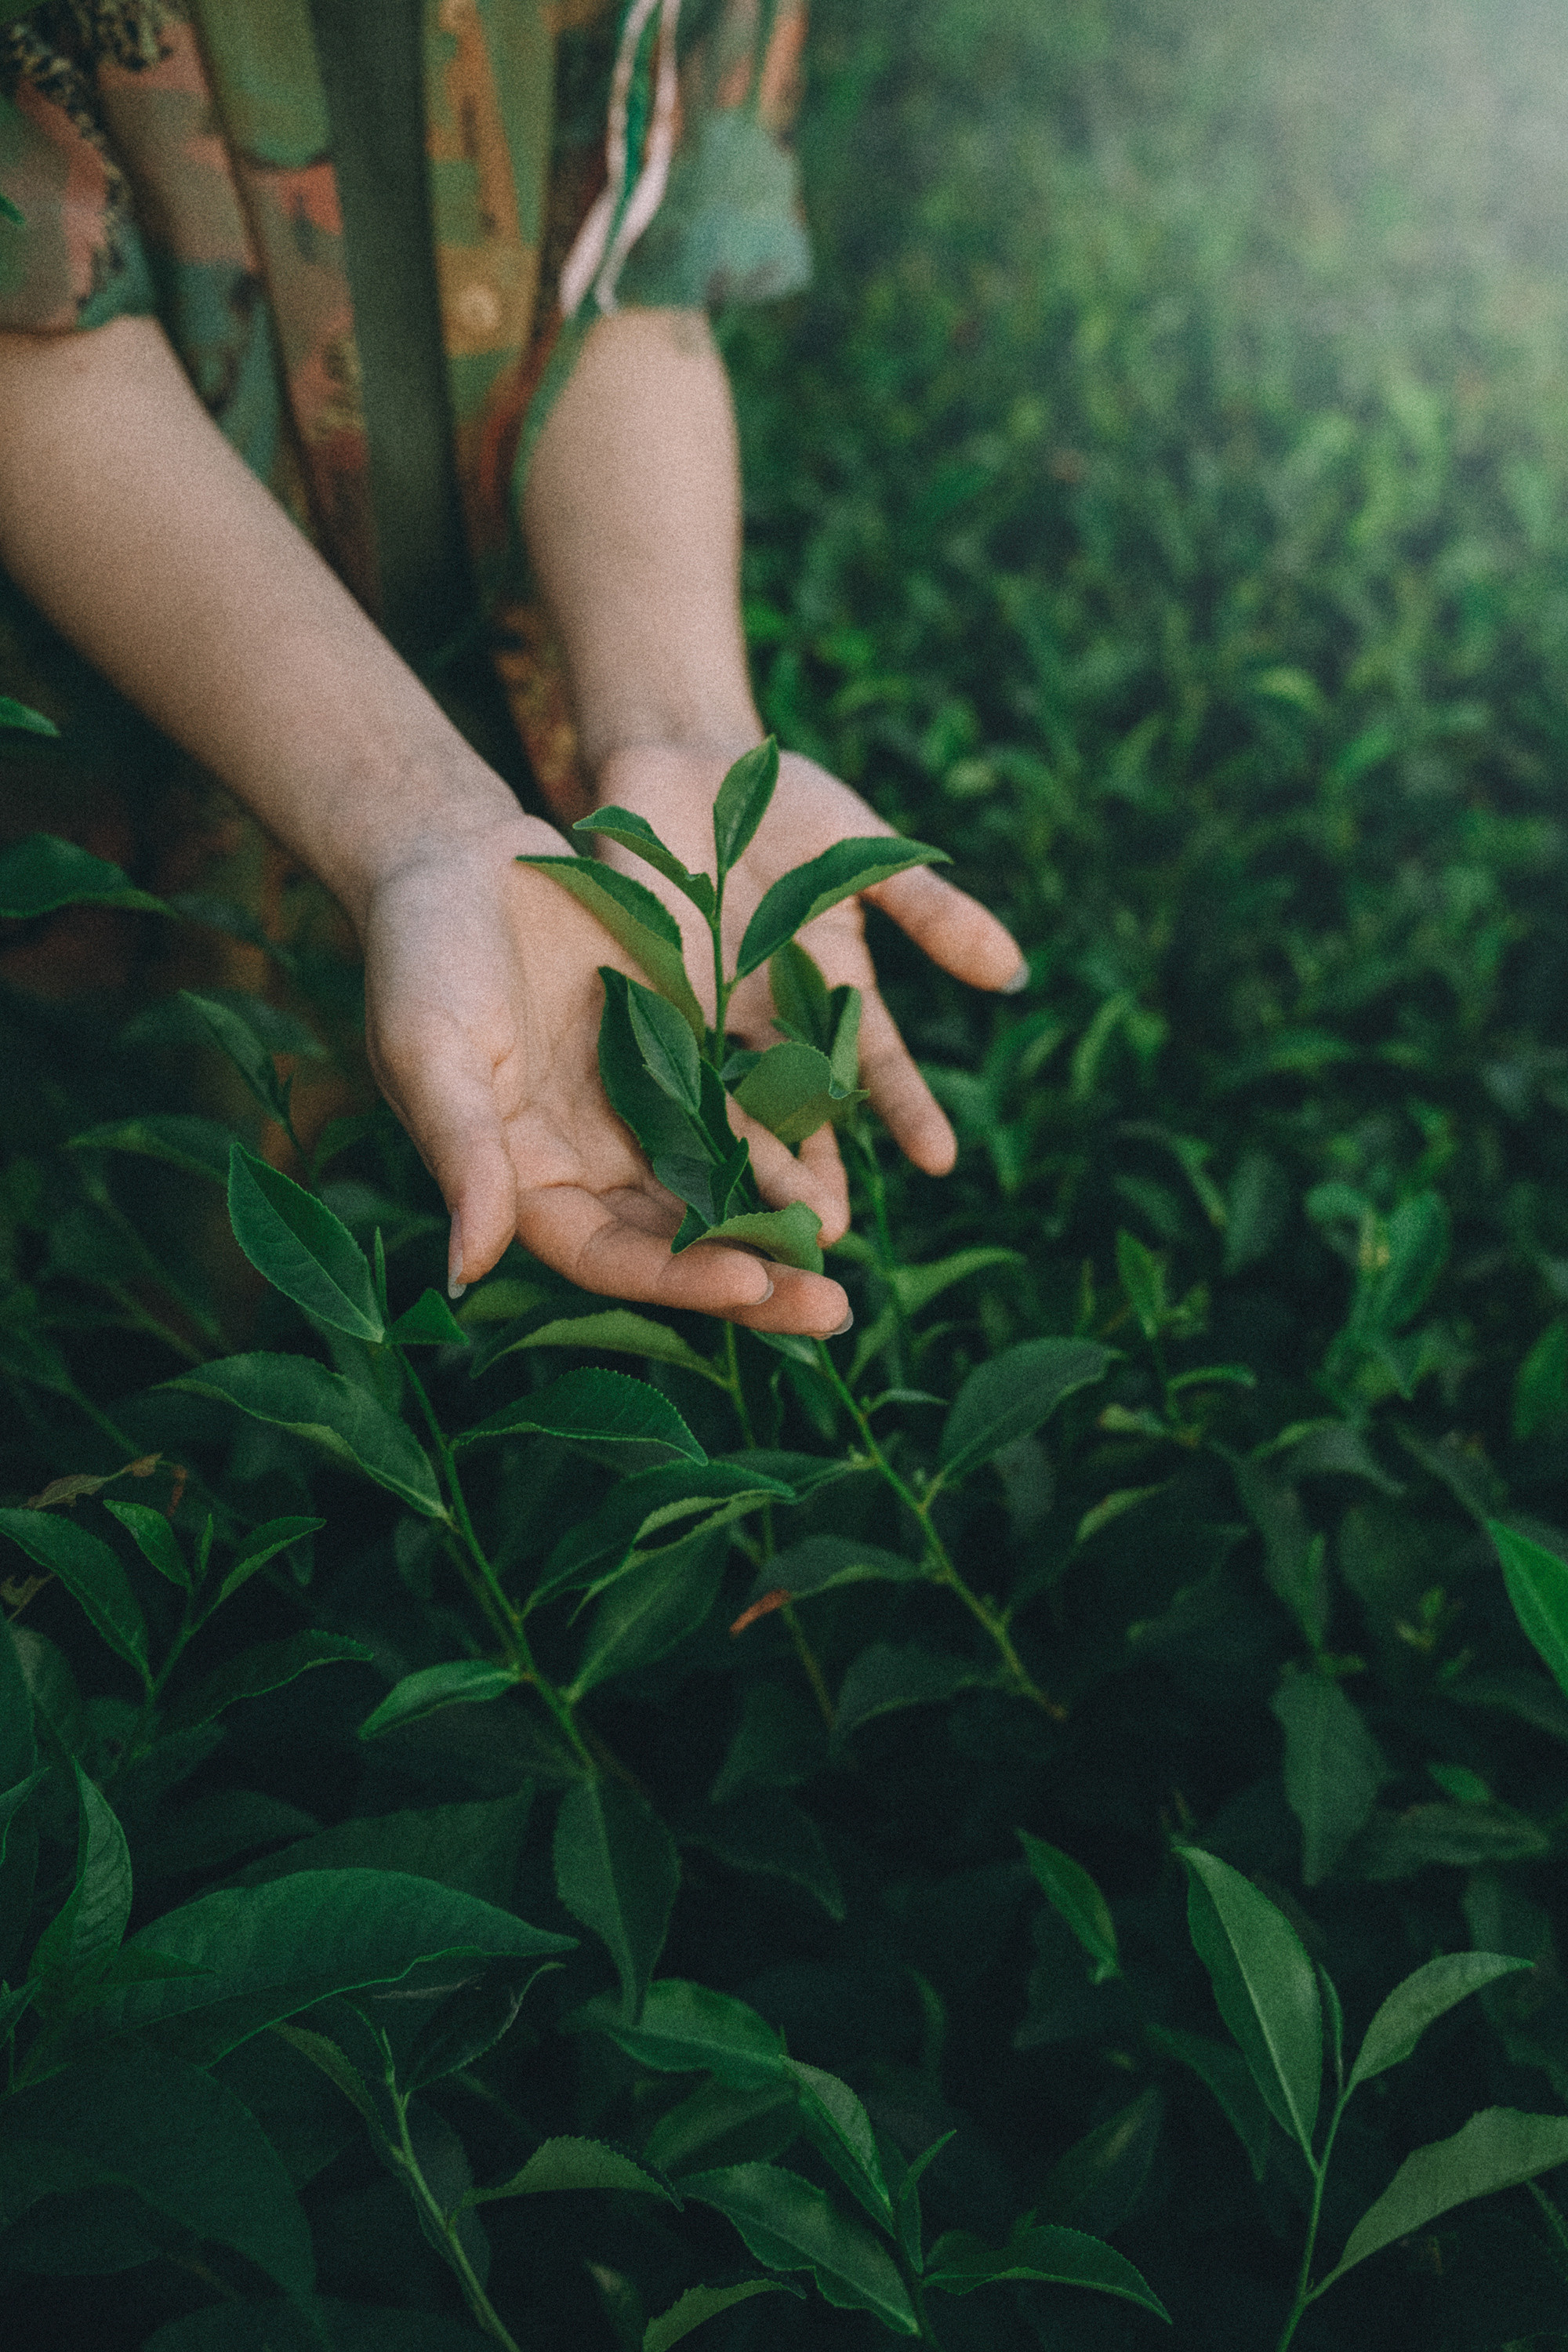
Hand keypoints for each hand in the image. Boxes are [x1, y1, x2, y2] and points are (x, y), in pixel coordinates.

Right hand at [357, 808, 851, 1335]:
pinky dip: (789, 1144)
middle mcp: (589, 1167)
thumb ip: (462, 1154)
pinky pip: (744, 1114)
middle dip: (753, 1280)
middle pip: (677, 1245)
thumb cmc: (420, 954)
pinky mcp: (681, 1058)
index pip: (606, 1256)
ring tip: (846, 1250)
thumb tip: (468, 1270)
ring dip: (784, 1225)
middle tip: (830, 1310)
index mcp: (523, 1183)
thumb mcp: (430, 1050)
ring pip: (722, 1191)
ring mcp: (640, 1116)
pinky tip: (841, 1165)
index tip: (750, 1281)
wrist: (459, 855)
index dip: (675, 1277)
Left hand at [591, 741, 1026, 1181]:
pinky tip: (676, 1167)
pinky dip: (671, 1112)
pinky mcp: (643, 1003)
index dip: (906, 1112)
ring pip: (728, 1102)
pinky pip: (657, 1066)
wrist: (687, 765)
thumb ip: (931, 913)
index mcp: (832, 993)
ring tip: (762, 1222)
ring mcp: (706, 1018)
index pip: (877, 1068)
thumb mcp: (869, 853)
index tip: (939, 1162)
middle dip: (817, 1167)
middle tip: (832, 1232)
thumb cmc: (787, 808)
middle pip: (800, 1107)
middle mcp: (771, 1022)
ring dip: (746, 1164)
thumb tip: (1012, 971)